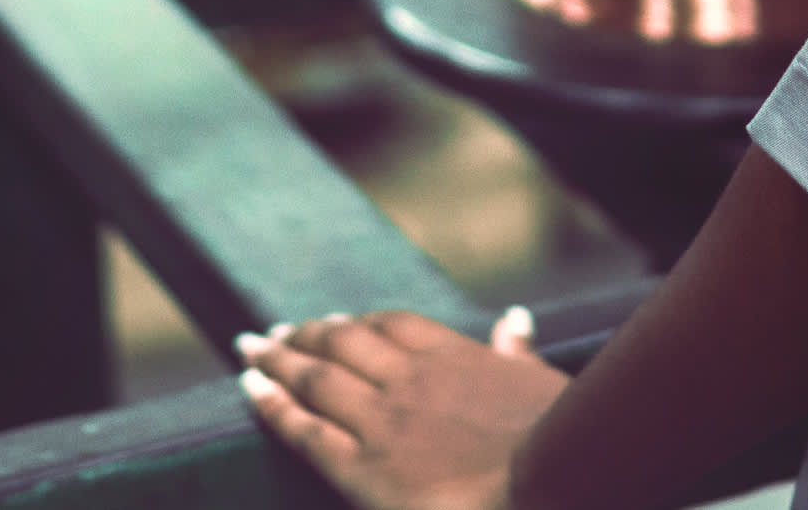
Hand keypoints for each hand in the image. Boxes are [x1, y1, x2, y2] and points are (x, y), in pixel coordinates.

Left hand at [238, 306, 563, 509]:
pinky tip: (249, 385)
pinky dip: (272, 404)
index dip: (356, 323)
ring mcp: (381, 421)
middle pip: (343, 343)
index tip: (334, 321)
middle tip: (275, 332)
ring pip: (316, 379)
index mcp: (453, 355)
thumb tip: (514, 320)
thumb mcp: (544, 386)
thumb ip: (518, 354)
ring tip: (251, 347)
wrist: (544, 486)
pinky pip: (304, 430)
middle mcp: (409, 379)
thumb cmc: (557, 444)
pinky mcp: (361, 468)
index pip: (391, 326)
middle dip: (306, 335)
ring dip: (278, 359)